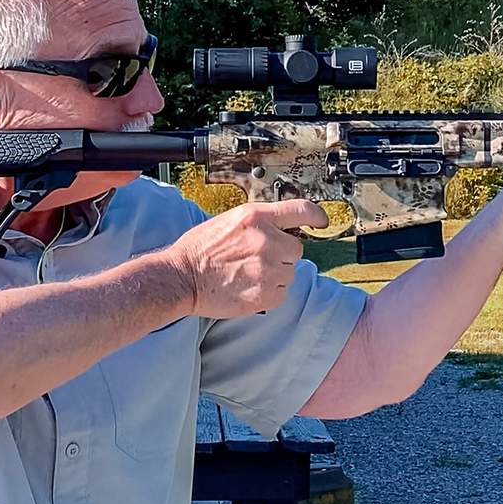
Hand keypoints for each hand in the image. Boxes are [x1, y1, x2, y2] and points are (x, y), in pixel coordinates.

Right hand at [163, 199, 328, 317]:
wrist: (181, 277)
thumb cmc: (200, 250)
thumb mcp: (230, 221)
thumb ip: (260, 222)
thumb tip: (283, 227)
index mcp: (256, 217)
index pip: (301, 210)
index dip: (316, 216)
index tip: (321, 221)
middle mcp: (266, 240)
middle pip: (296, 248)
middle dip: (281, 254)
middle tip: (254, 258)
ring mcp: (268, 268)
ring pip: (289, 272)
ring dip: (275, 274)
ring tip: (246, 273)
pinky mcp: (267, 294)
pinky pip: (282, 292)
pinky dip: (269, 293)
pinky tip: (247, 287)